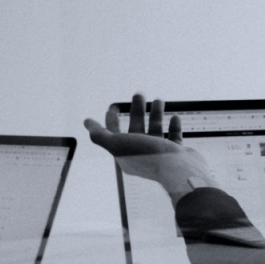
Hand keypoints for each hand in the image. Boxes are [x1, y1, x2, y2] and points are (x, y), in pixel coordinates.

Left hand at [84, 94, 219, 206]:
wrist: (178, 170)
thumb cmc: (147, 156)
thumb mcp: (117, 144)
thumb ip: (100, 135)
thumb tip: (86, 123)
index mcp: (126, 155)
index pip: (114, 135)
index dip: (111, 120)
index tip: (113, 105)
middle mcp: (142, 155)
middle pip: (136, 129)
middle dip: (136, 111)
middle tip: (139, 94)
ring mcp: (161, 155)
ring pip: (155, 131)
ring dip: (156, 115)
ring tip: (159, 100)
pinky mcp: (177, 154)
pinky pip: (174, 138)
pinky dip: (174, 127)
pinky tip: (174, 117)